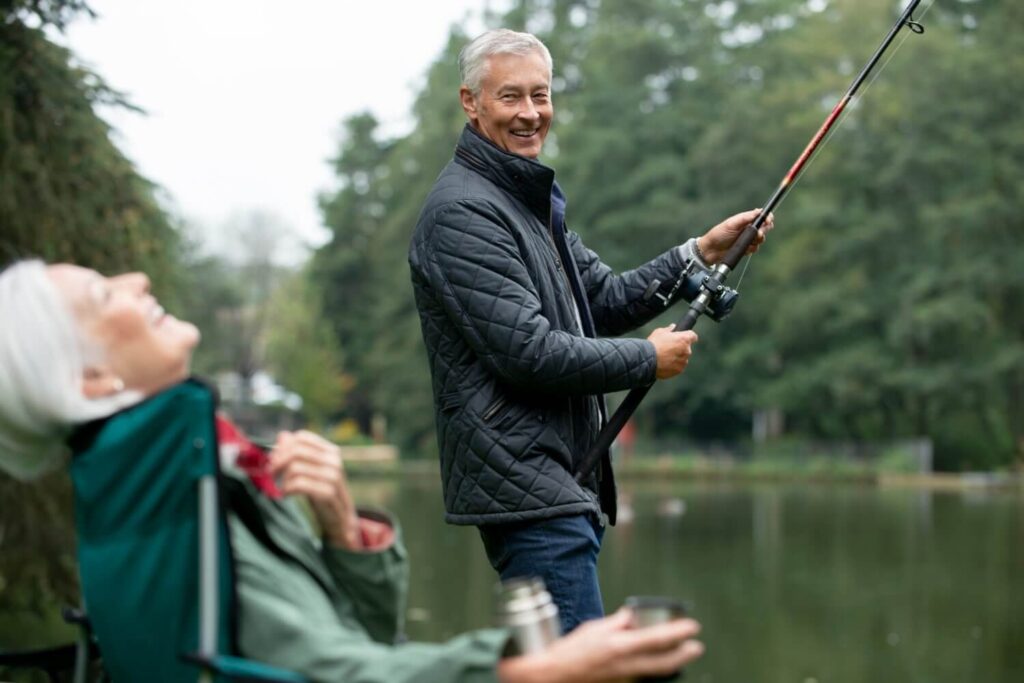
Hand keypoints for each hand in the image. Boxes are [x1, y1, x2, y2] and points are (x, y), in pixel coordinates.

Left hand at [269, 430, 361, 549]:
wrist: (338, 517)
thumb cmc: (320, 491)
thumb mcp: (309, 469)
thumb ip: (296, 452)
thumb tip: (282, 435)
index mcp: (330, 451)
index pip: (302, 437)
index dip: (284, 447)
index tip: (274, 459)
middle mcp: (334, 460)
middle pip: (296, 451)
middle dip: (278, 462)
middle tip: (271, 474)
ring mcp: (333, 476)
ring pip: (295, 468)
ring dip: (283, 479)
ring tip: (284, 488)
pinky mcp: (329, 492)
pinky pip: (299, 484)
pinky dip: (287, 489)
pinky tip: (286, 494)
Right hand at [497, 608, 703, 682]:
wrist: (554, 676)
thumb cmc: (570, 652)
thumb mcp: (595, 629)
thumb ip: (618, 623)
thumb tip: (633, 615)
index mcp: (619, 645)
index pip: (656, 638)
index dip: (678, 633)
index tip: (692, 627)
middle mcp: (625, 664)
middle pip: (665, 662)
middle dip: (684, 654)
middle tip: (696, 646)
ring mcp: (624, 678)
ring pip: (656, 672)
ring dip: (672, 662)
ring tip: (682, 654)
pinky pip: (643, 676)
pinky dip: (654, 668)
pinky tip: (658, 662)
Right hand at [647, 324, 697, 379]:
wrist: (648, 360)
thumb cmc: (654, 344)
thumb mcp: (659, 332)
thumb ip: (669, 329)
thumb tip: (672, 327)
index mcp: (684, 339)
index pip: (693, 336)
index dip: (688, 336)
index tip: (683, 337)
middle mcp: (687, 351)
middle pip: (687, 348)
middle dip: (680, 347)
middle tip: (669, 347)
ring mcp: (683, 362)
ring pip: (683, 358)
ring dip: (677, 357)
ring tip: (665, 357)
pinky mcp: (679, 370)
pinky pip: (678, 366)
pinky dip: (673, 365)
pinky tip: (664, 363)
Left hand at [697, 208, 774, 263]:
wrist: (711, 250)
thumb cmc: (718, 234)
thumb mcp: (731, 224)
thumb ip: (745, 218)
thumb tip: (758, 211)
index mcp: (746, 220)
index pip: (761, 216)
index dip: (767, 218)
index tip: (768, 220)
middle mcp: (748, 228)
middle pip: (765, 228)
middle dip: (763, 230)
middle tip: (757, 234)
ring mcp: (748, 239)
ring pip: (761, 239)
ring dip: (757, 240)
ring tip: (747, 242)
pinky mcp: (746, 249)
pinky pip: (755, 248)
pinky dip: (751, 249)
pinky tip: (743, 249)